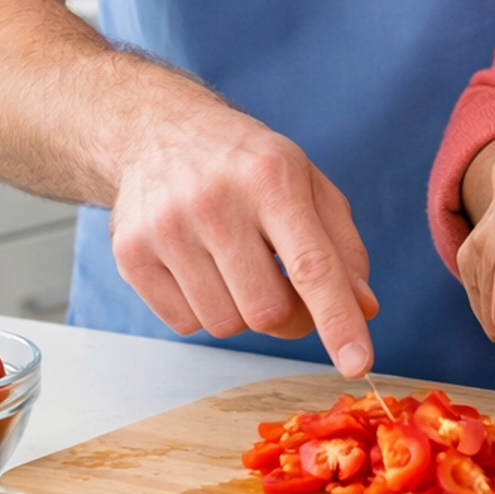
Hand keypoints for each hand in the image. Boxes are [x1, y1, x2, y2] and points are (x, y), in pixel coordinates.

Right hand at [110, 84, 378, 372]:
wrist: (158, 130)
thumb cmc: (245, 163)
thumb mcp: (307, 182)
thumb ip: (342, 246)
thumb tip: (363, 308)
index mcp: (271, 177)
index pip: (311, 265)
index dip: (338, 319)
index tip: (358, 363)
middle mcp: (214, 201)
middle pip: (267, 311)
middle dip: (291, 316)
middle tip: (287, 286)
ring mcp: (166, 228)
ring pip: (225, 325)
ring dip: (242, 310)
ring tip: (237, 264)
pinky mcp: (131, 254)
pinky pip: (184, 325)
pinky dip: (203, 309)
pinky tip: (200, 267)